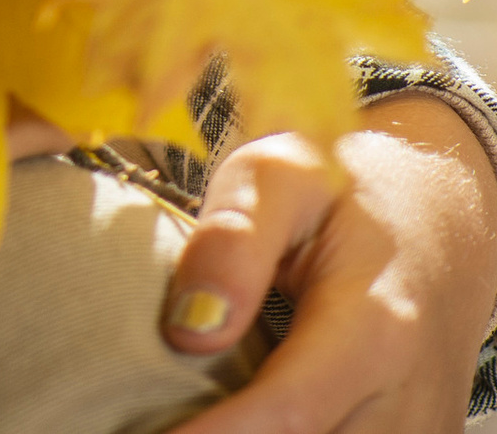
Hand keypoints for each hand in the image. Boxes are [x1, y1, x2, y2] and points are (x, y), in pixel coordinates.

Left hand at [166, 95, 496, 430]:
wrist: (435, 219)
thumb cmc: (341, 191)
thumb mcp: (278, 178)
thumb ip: (233, 241)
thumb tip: (189, 331)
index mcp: (375, 328)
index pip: (287, 416)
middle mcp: (407, 399)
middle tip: (150, 415)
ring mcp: (418, 431)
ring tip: (185, 409)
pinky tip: (237, 413)